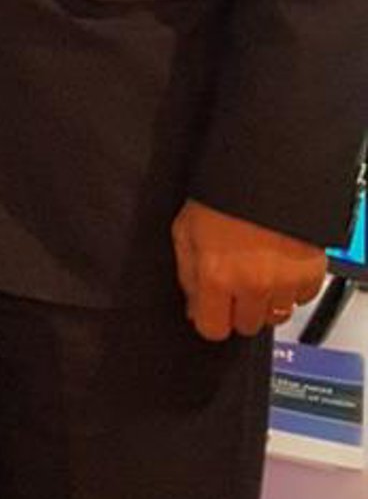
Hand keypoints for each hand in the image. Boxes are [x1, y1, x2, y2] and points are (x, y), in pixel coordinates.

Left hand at [171, 199, 325, 340]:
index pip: (213, 330)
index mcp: (217, 275)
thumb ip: (188, 275)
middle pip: (246, 326)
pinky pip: (303, 298)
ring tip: (261, 271)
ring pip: (276, 316)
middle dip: (239, 308)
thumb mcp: (186, 231)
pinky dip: (294, 288)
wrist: (265, 168)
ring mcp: (286, 280)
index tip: (213, 307)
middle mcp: (253, 284)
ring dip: (267, 300)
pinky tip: (282, 265)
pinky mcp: (312, 271)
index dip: (211, 317)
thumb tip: (193, 307)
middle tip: (237, 281)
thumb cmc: (223, 194)